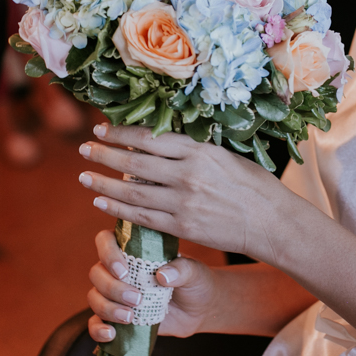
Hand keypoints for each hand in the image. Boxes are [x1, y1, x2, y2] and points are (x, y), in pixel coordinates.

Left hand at [77, 123, 295, 265]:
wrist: (271, 221)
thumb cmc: (253, 185)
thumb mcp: (225, 156)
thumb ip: (193, 151)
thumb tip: (159, 143)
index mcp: (199, 151)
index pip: (149, 138)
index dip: (120, 133)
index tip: (102, 129)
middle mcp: (187, 174)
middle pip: (134, 162)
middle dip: (103, 155)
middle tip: (84, 149)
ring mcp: (183, 202)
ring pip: (132, 191)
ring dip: (103, 183)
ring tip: (84, 177)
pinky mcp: (182, 226)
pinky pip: (141, 217)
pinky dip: (118, 208)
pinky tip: (102, 202)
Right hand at [87, 228, 217, 341]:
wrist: (200, 309)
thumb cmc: (195, 281)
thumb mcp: (194, 272)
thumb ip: (182, 269)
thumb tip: (162, 275)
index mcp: (133, 249)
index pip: (105, 241)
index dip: (108, 253)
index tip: (124, 271)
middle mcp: (118, 270)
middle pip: (96, 273)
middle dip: (112, 287)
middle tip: (137, 299)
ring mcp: (115, 295)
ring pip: (94, 298)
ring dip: (107, 308)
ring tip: (130, 317)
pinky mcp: (117, 318)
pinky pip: (95, 324)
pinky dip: (97, 330)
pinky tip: (111, 334)